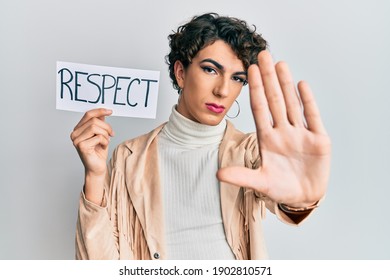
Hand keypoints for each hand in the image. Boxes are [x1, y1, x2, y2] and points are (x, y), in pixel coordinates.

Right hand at [70, 108, 113, 199]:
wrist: (97, 168)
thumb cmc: (98, 152)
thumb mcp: (101, 134)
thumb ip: (100, 123)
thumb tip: (103, 112)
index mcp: (78, 129)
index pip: (88, 115)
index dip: (100, 111)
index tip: (110, 111)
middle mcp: (74, 134)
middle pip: (93, 120)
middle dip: (106, 126)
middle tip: (112, 133)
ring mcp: (76, 140)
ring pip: (95, 127)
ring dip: (105, 134)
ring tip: (107, 140)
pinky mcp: (82, 146)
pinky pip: (97, 137)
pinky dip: (104, 141)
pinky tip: (103, 146)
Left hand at [217, 51, 330, 206]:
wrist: (303, 198)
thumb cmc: (281, 189)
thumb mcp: (260, 182)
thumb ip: (241, 177)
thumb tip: (217, 175)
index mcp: (267, 139)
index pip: (259, 108)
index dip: (255, 89)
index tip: (249, 70)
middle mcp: (282, 132)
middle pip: (274, 100)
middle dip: (269, 78)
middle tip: (263, 54)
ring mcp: (300, 134)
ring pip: (291, 103)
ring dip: (286, 84)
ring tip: (280, 63)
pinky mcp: (318, 139)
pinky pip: (312, 116)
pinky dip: (307, 101)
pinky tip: (301, 84)